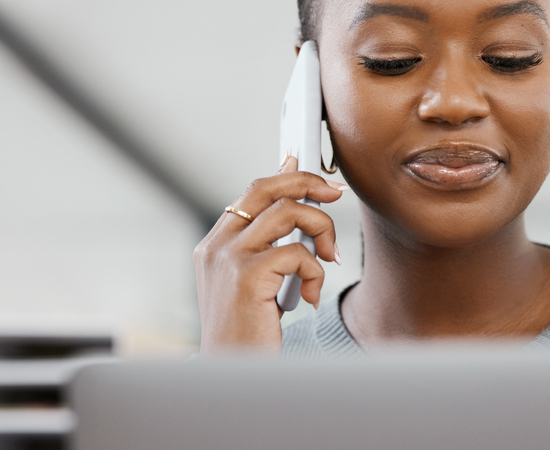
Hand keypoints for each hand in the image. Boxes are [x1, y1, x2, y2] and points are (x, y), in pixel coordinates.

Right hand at [193, 155, 344, 353]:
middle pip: (266, 189)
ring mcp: (229, 259)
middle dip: (307, 183)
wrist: (235, 376)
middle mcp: (216, 246)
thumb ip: (270, 247)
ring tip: (329, 257)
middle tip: (335, 193)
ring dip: (322, 229)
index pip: (251, 192)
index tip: (313, 174)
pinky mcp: (248, 276)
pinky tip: (310, 296)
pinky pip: (299, 253)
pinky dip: (316, 273)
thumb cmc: (249, 334)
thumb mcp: (257, 283)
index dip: (286, 176)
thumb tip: (298, 210)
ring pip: (289, 212)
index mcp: (214, 246)